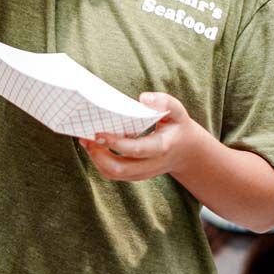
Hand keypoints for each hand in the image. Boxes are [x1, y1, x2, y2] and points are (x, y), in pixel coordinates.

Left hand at [78, 93, 195, 181]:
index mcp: (162, 147)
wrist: (187, 152)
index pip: (137, 150)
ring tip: (85, 140)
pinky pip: (114, 174)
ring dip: (96, 159)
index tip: (98, 132)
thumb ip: (164, 102)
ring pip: (114, 174)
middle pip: (121, 169)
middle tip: (86, 137)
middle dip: (99, 155)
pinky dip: (100, 163)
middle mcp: (151, 164)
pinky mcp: (135, 175)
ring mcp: (142, 172)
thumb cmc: (178, 127)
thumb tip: (143, 99)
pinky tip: (94, 146)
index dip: (116, 143)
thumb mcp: (178, 111)